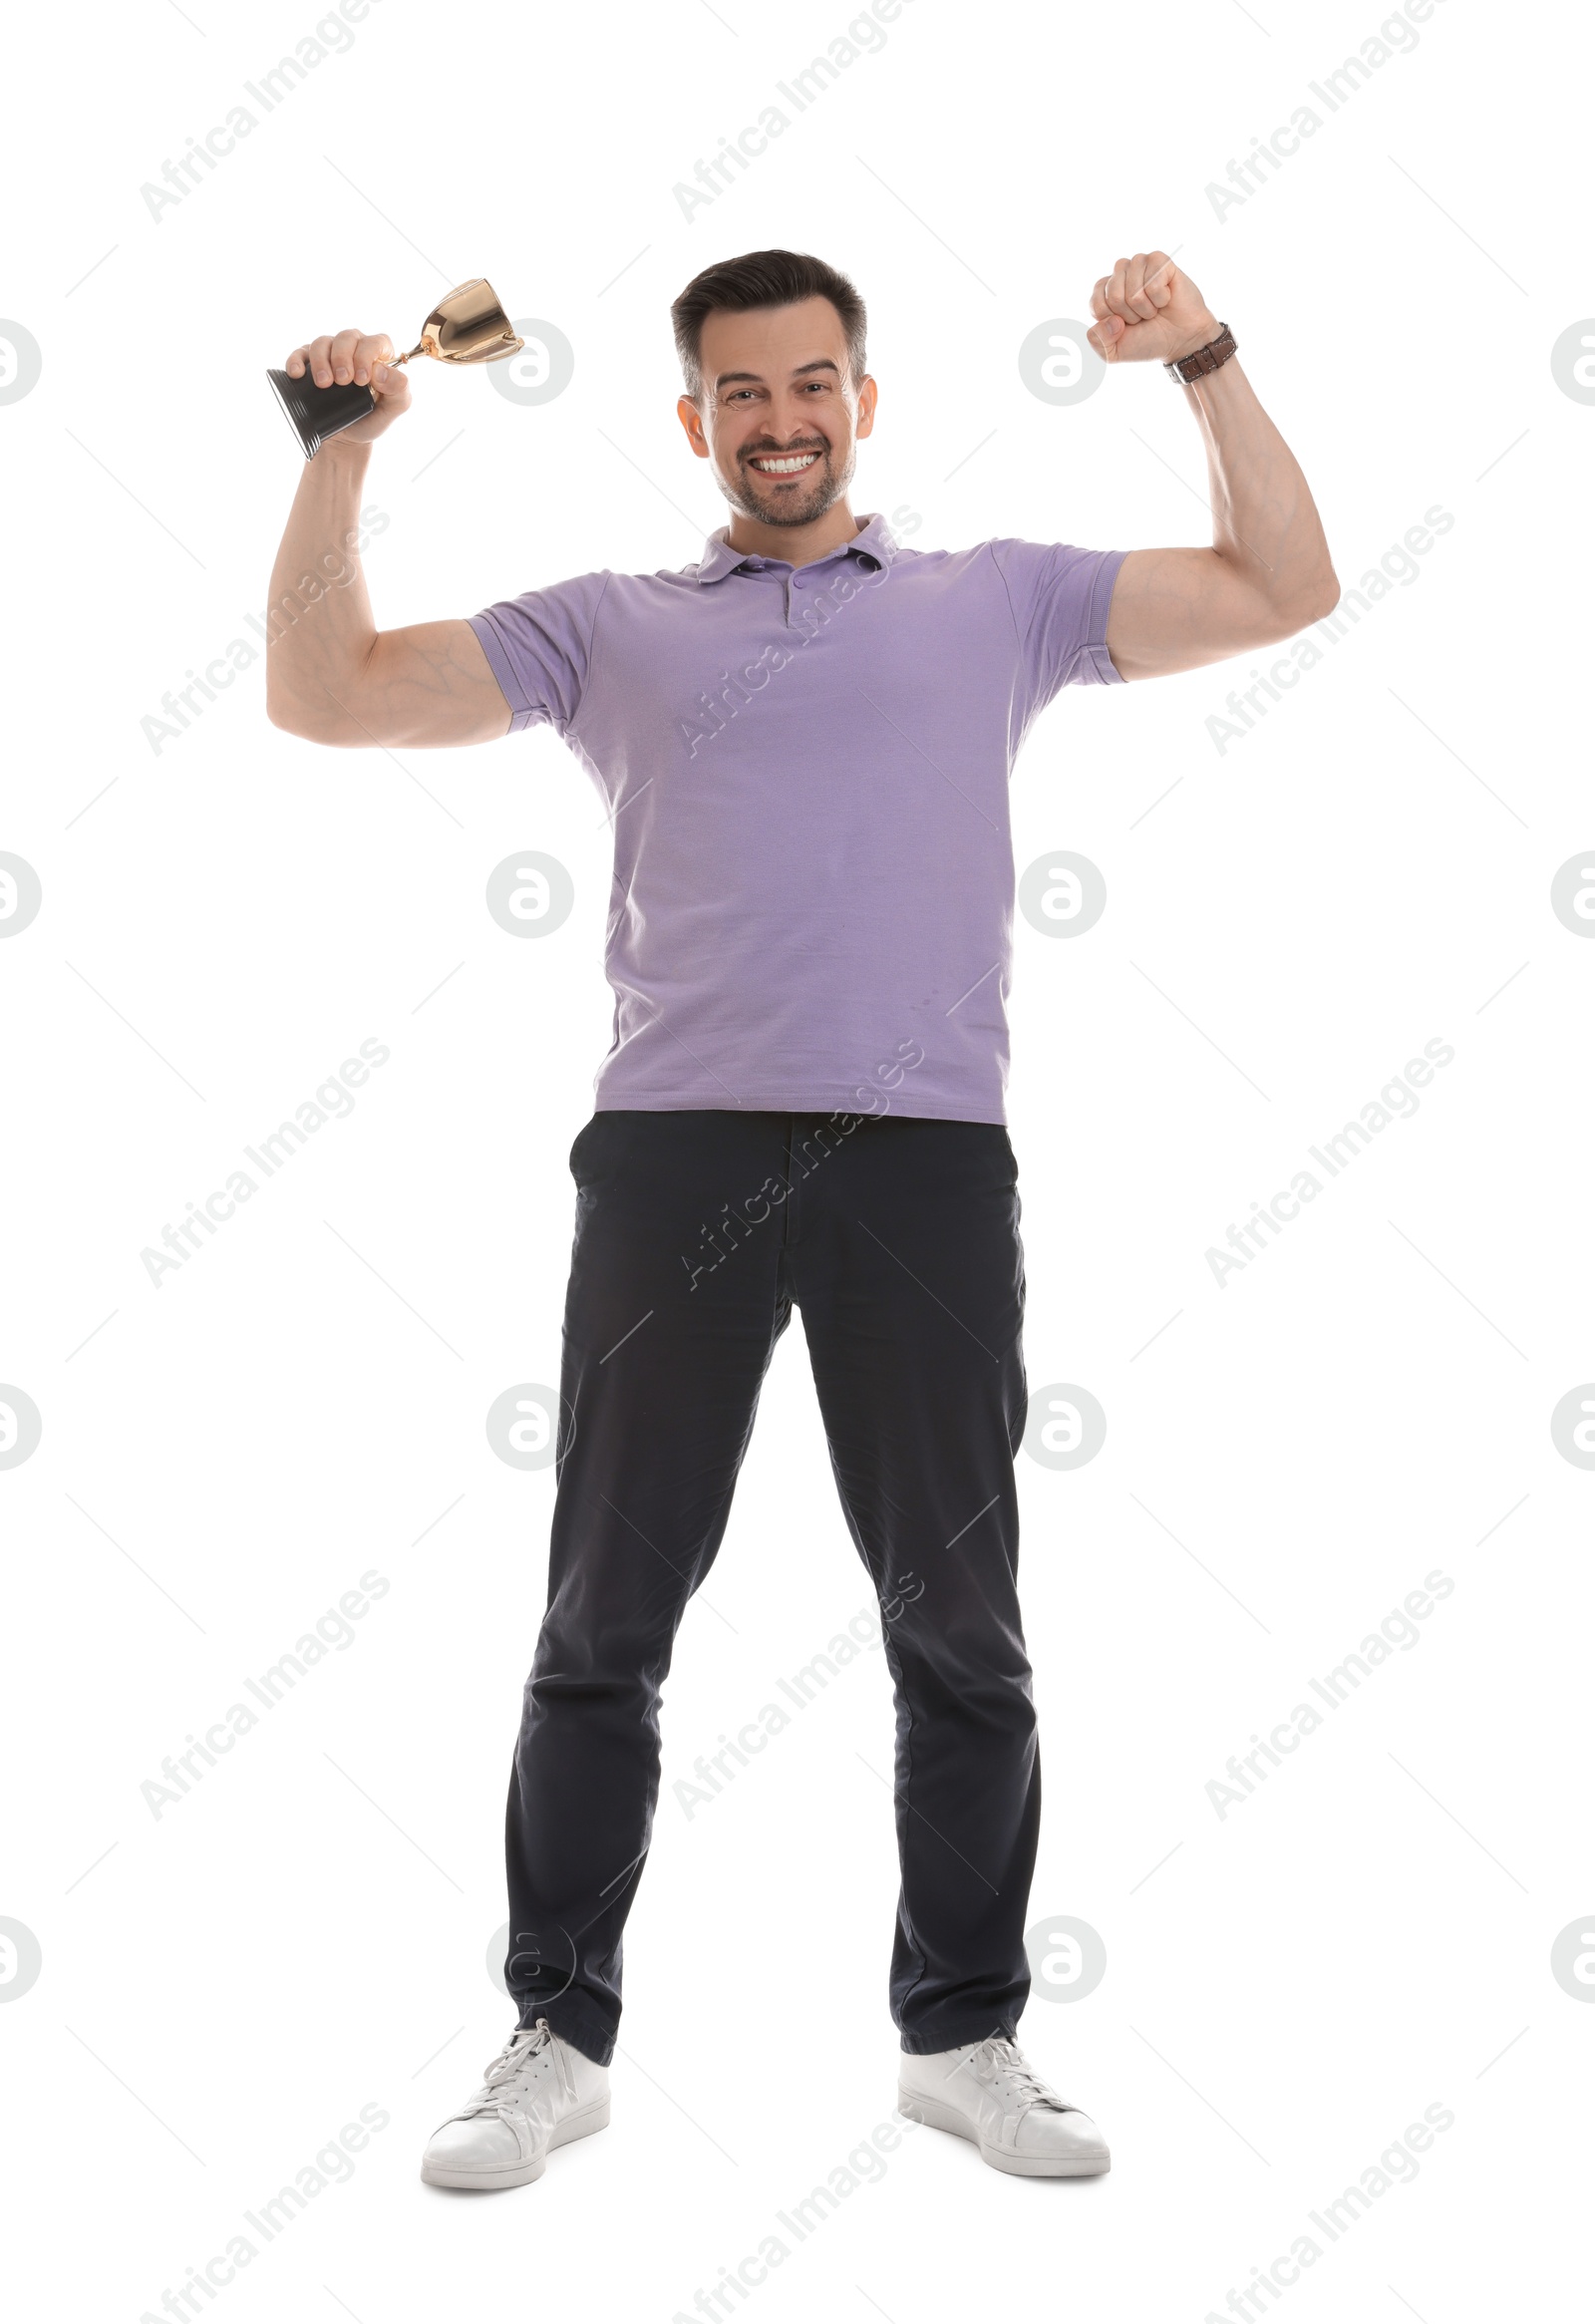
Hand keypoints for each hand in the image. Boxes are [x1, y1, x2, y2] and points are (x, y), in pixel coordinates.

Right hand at [283, 328, 411, 443]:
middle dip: (343, 357)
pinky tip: (297, 374)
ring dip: (321, 360)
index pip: (376, 341)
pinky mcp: (309, 364)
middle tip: (342, 381)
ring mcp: (330, 355)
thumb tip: (381, 371)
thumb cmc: (371, 420)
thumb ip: (399, 391)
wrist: (345, 440)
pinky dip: (296, 361)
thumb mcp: (393, 410)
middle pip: (347, 337)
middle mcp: (354, 350)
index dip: (367, 355)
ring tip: (323, 384)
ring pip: (323, 342)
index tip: (361, 379)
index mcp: (378, 356)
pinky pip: (300, 353)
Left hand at [1087, 254, 1219, 367]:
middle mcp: (1120, 273)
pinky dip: (1161, 298)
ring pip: (1133, 291)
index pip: (1097, 303)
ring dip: (1146, 308)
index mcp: (1104, 291)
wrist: (1179, 340)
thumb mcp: (1113, 352)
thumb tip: (1111, 320)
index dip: (1113, 322)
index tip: (1126, 325)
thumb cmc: (1147, 341)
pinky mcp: (1160, 260)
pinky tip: (1166, 297)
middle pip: (1113, 296)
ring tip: (1154, 308)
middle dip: (1130, 315)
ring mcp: (1139, 264)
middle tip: (1143, 317)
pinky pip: (1153, 284)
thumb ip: (1097, 341)